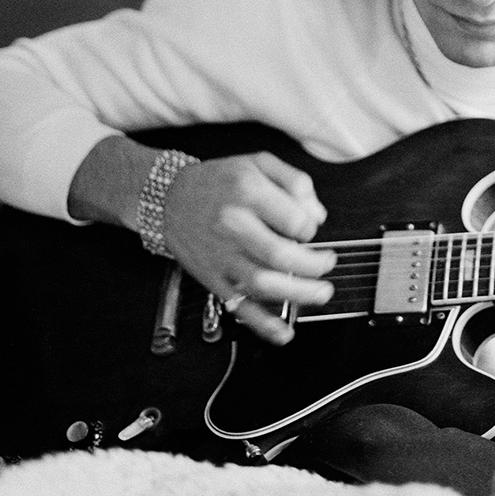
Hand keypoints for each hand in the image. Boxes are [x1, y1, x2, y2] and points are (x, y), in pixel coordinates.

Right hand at [162, 153, 335, 346]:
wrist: (168, 198)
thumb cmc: (217, 181)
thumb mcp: (258, 162)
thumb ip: (295, 182)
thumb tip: (318, 215)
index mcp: (247, 191)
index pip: (295, 220)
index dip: (311, 228)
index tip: (308, 229)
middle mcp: (233, 224)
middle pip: (281, 255)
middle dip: (314, 266)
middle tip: (326, 264)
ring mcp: (221, 254)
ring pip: (263, 283)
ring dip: (298, 294)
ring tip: (320, 293)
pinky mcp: (212, 277)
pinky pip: (239, 305)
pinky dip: (263, 324)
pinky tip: (283, 332)